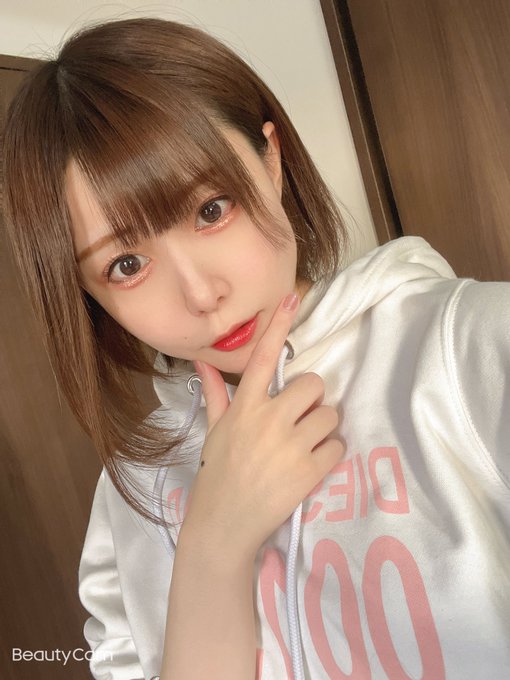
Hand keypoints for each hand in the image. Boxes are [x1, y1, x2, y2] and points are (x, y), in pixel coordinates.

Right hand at [181, 293, 344, 562]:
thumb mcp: (214, 431)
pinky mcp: (309, 471)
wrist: (224, 525)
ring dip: (322, 428)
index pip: (262, 358)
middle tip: (299, 420)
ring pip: (330, 415)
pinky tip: (310, 465)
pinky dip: (329, 454)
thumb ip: (215, 393)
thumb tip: (201, 362)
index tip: (292, 297)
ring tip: (304, 446)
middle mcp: (269, 419)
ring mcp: (291, 445)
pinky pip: (338, 446)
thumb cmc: (219, 474)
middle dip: (312, 401)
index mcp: (245, 406)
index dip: (278, 326)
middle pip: (314, 385)